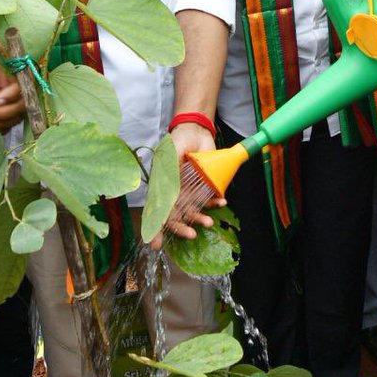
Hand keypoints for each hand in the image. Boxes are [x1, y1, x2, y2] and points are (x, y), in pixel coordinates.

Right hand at [149, 121, 221, 249]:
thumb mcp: (169, 156)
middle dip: (182, 229)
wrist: (196, 131)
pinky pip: (209, 200)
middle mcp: (175, 194)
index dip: (155, 229)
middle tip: (190, 235)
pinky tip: (222, 202)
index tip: (154, 245)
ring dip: (200, 218)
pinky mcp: (204, 187)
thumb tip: (166, 194)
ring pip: (194, 212)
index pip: (156, 212)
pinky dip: (215, 203)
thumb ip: (168, 175)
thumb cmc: (177, 143)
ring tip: (209, 222)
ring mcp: (190, 192)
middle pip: (176, 217)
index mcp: (162, 189)